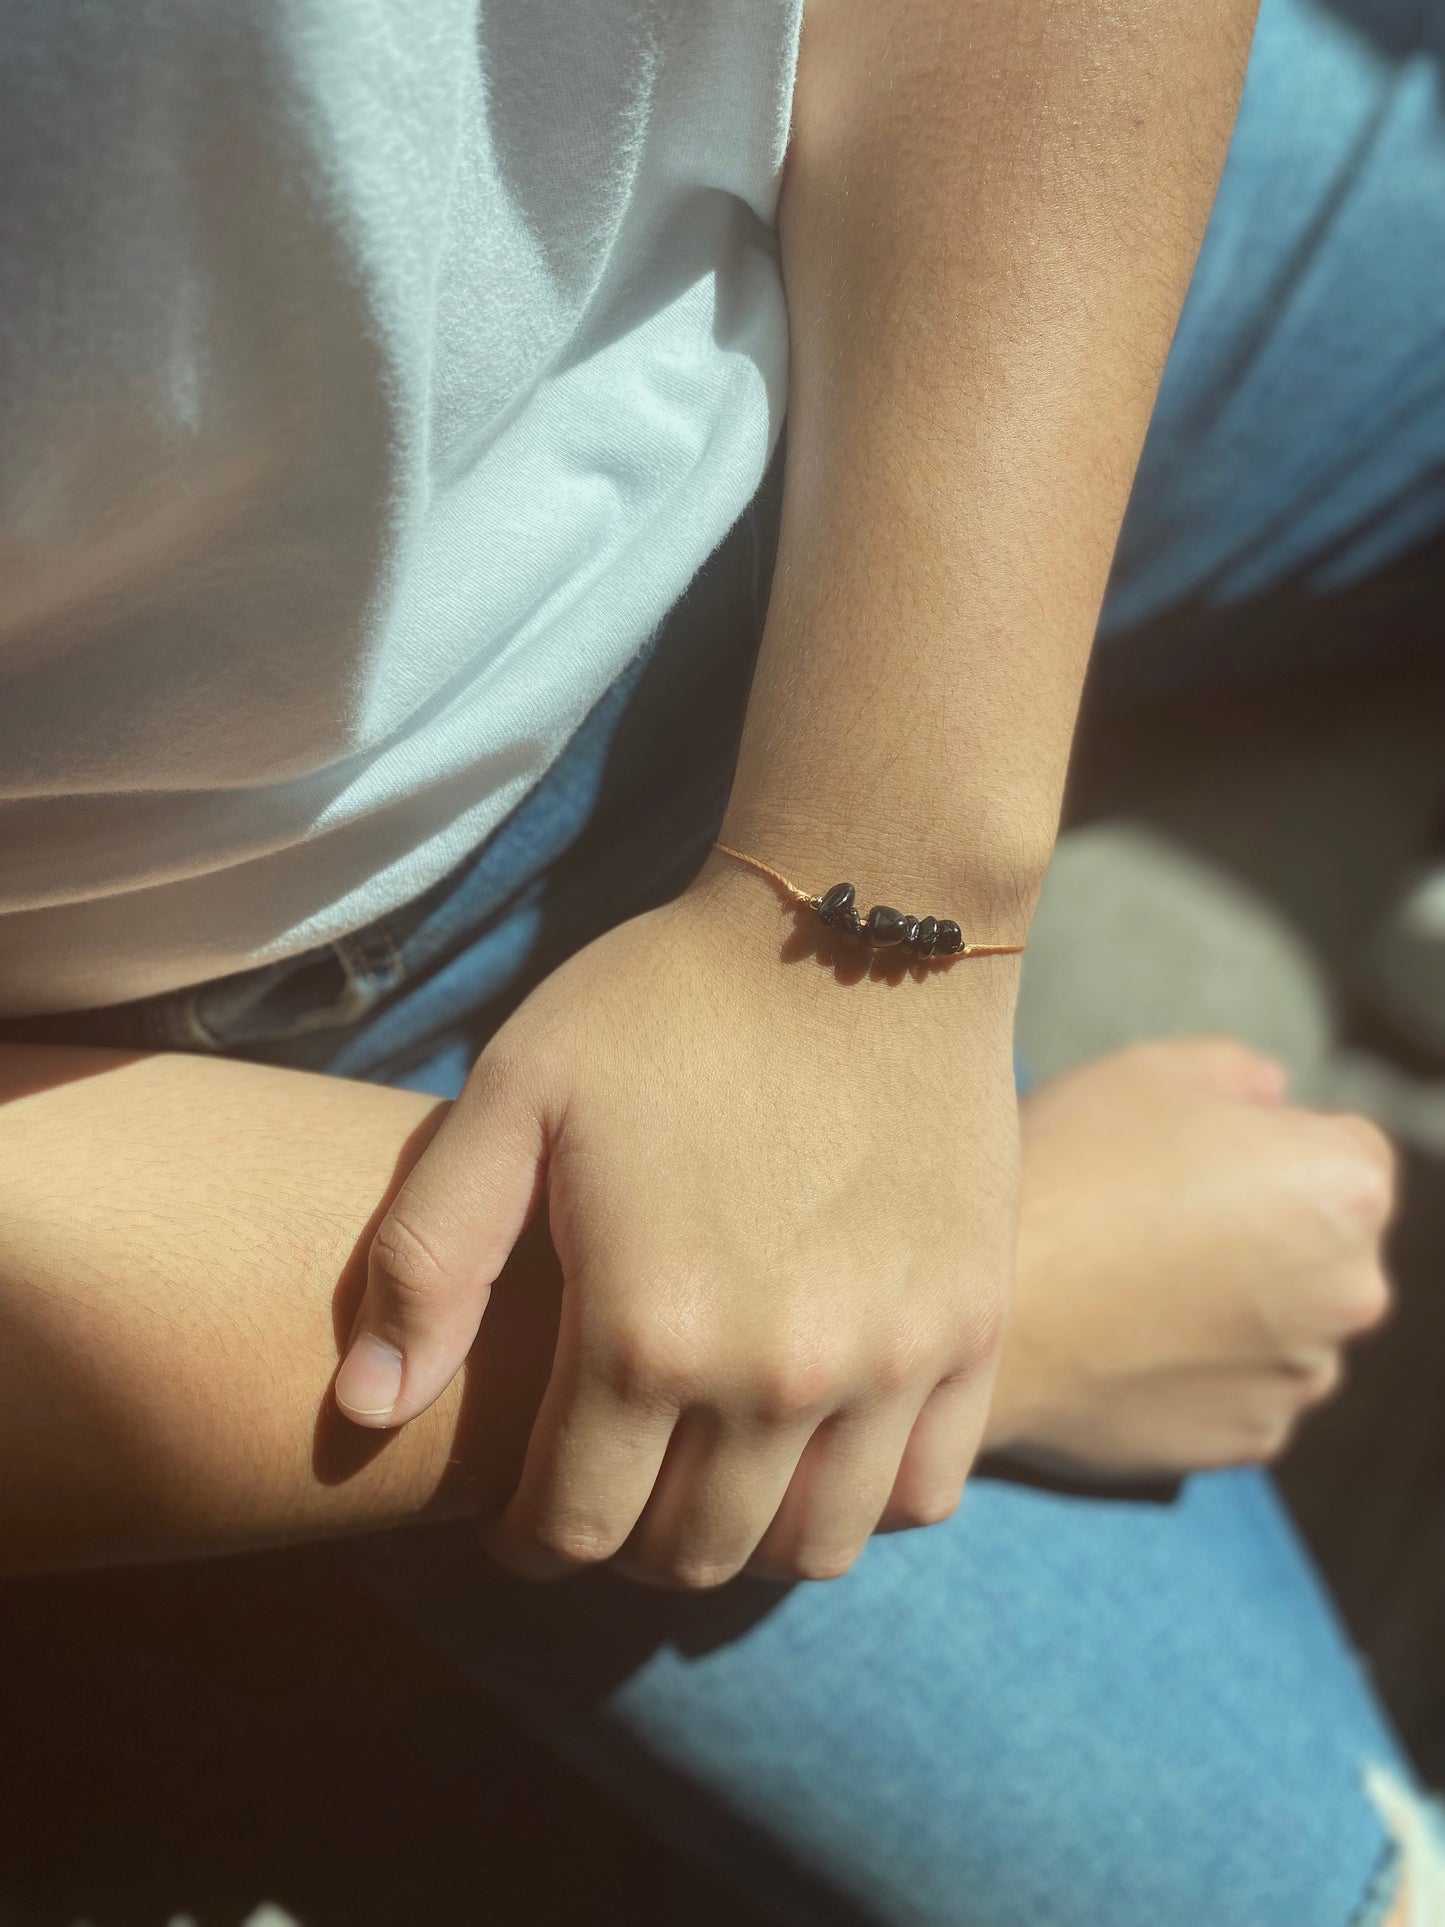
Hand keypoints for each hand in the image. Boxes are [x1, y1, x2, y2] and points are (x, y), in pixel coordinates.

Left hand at [333, 856, 1019, 1585]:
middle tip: (607, 1485)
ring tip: (709, 1472)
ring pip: (811, 1547)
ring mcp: (893, 1359)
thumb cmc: (668, 1001)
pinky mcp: (972, 1324)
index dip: (530, 1538)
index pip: (574, 1526)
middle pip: (689, 1554)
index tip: (520, 1510)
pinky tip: (819, 1439)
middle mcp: (777, 1376)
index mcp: (649, 1330)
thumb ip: (426, 1258)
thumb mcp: (515, 1094)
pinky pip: (923, 1490)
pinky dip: (863, 1498)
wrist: (860, 918)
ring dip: (743, 1537)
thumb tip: (369, 1408)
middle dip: (626, 1542)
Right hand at [982, 1038, 1395, 1478]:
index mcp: (1344, 1186)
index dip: (1264, 1144)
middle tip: (1152, 1216)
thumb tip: (1273, 1097)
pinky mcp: (1249, 1440)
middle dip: (1264, 1228)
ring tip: (1131, 1282)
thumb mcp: (1149, 1071)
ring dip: (1237, 1304)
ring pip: (1287, 1322)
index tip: (1190, 1158)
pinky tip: (1127, 1338)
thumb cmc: (1065, 1173)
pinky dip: (1200, 1369)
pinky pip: (1242, 1389)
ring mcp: (1302, 1376)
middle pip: (1324, 1243)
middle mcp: (1351, 1290)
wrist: (982, 1311)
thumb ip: (1239, 1073)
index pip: (1344, 1149)